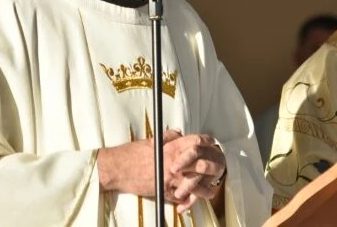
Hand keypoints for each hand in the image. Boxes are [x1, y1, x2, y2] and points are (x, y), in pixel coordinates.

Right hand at [97, 131, 225, 211]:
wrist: (117, 168)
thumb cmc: (132, 153)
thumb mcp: (152, 140)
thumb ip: (168, 136)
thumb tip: (179, 133)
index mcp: (171, 147)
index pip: (197, 142)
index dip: (208, 143)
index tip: (214, 145)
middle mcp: (174, 162)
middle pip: (203, 164)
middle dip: (215, 167)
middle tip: (219, 169)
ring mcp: (170, 179)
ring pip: (196, 185)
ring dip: (206, 189)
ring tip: (212, 190)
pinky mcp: (164, 192)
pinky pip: (181, 198)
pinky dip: (188, 201)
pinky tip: (192, 202)